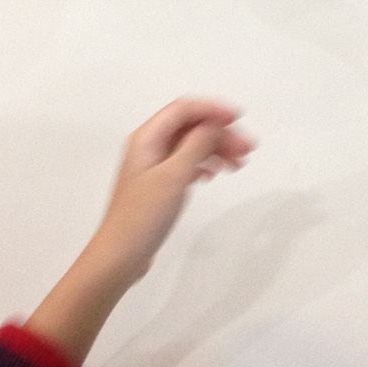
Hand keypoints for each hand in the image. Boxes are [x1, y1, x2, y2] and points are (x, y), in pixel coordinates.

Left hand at [26, 100, 253, 365]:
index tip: (239, 120)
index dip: (213, 109)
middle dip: (220, 133)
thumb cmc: (144, 215)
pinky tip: (214, 175)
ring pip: (191, 145)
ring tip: (239, 165)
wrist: (120, 257)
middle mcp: (149, 146)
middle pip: (190, 127)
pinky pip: (186, 163)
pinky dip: (204, 164)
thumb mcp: (174, 176)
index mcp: (147, 137)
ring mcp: (153, 166)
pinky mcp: (158, 186)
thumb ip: (196, 144)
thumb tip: (214, 124)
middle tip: (248, 150)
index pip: (184, 109)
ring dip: (216, 149)